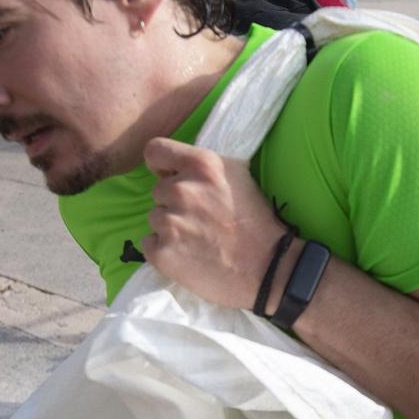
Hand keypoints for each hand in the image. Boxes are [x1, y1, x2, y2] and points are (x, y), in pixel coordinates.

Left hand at [141, 137, 285, 309]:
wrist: (268, 268)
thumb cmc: (257, 222)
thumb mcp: (239, 176)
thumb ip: (204, 168)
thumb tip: (177, 168)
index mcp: (202, 165)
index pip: (155, 150)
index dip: (161, 166)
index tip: (171, 177)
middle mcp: (182, 189)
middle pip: (157, 190)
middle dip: (173, 203)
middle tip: (200, 219)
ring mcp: (170, 222)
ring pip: (155, 218)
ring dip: (170, 228)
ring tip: (198, 240)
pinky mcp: (163, 252)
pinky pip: (149, 244)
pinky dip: (165, 250)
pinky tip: (188, 255)